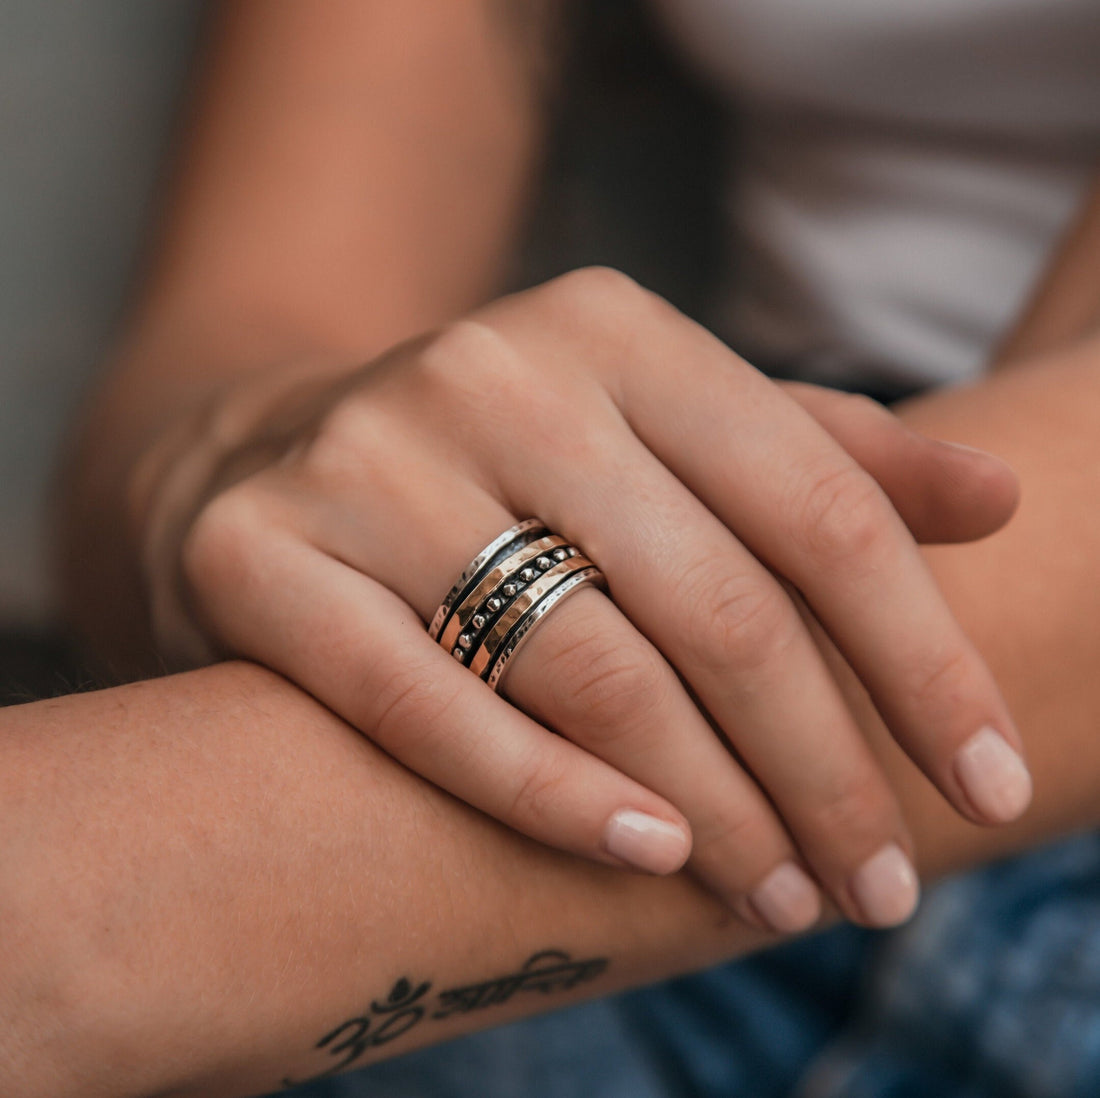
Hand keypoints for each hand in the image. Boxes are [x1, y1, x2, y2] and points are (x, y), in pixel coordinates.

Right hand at [133, 268, 1028, 932]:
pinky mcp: (259, 556)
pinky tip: (648, 859)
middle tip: (881, 882)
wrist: (281, 444)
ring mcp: (363, 462)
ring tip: (780, 893)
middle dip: (823, 766)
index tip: (986, 779)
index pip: (817, 501)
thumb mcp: (670, 426)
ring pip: (583, 668)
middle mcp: (491, 372)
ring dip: (711, 808)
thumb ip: (825, 456)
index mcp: (613, 326)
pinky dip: (547, 797)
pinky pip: (424, 708)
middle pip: (716, 603)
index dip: (920, 657)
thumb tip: (999, 501)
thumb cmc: (516, 455)